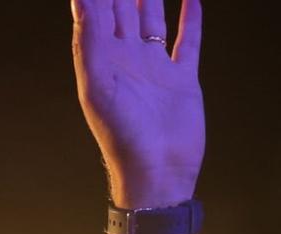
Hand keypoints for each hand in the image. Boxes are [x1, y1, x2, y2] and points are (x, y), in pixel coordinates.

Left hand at [71, 0, 204, 206]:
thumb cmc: (123, 135)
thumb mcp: (98, 85)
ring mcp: (156, 69)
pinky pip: (188, 42)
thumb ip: (89, 40)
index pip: (97, 13)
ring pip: (153, 20)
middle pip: (124, 11)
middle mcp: (127, 61)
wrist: (159, 171)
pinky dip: (191, 20)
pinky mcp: (182, 79)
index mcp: (103, 61)